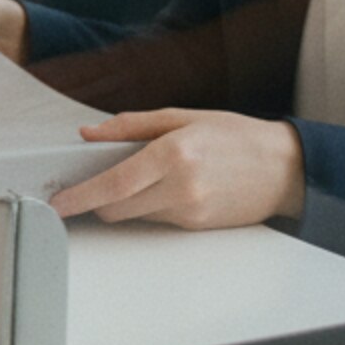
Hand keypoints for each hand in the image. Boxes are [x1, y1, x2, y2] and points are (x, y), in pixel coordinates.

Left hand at [49, 108, 305, 227]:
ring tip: (138, 178)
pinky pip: (157, 219)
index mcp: (173, 154)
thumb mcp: (182, 117)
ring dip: (123, 202)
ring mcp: (191, 212)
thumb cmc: (236, 137)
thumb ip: (130, 126)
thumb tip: (90, 134)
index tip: (58, 203)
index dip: (81, 196)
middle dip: (95, 200)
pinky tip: (164, 187)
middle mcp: (181, 188)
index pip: (114, 183)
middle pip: (117, 207)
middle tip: (84, 183)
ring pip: (134, 216)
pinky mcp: (198, 227)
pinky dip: (148, 206)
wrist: (286, 169)